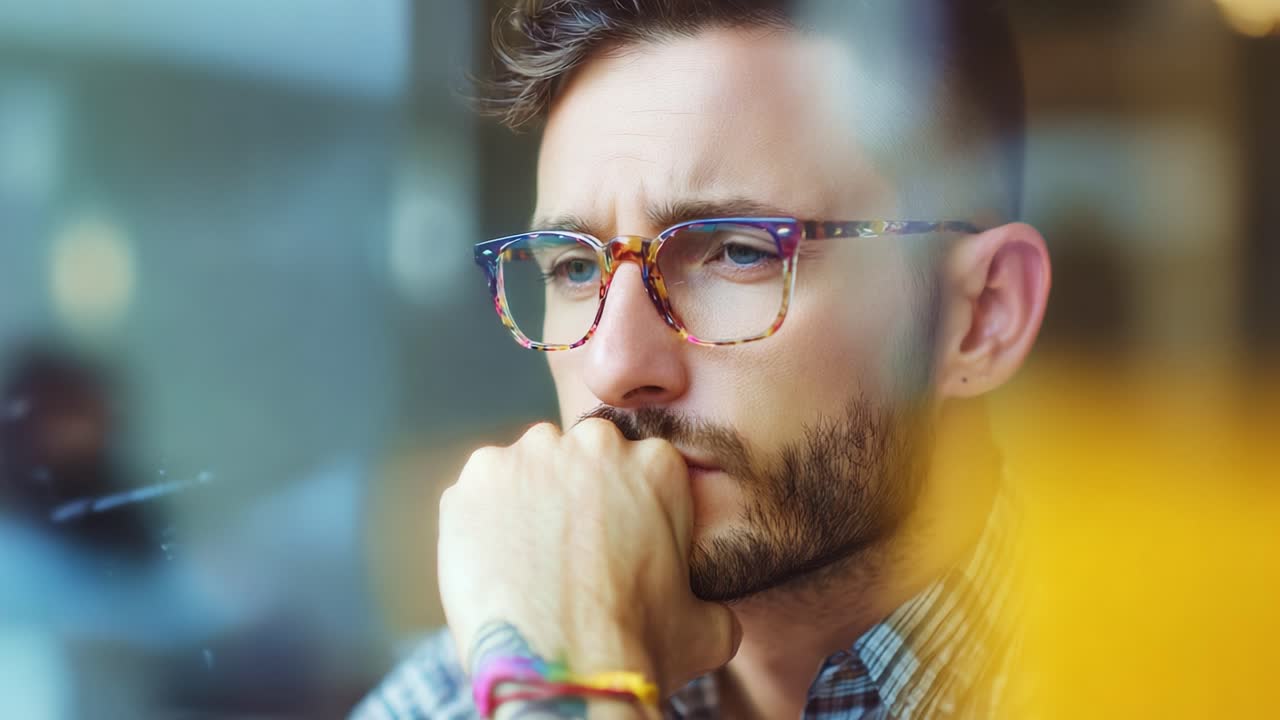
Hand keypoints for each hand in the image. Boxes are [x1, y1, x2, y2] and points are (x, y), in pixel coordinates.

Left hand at [438, 419, 741, 702]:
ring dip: (526, 503)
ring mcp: (528, 456)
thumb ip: (711, 601)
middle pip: (577, 457)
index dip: (619, 507)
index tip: (610, 543)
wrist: (562, 674)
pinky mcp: (475, 479)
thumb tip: (710, 613)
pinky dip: (481, 522)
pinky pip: (478, 493)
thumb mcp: (705, 626)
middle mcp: (593, 443)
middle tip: (567, 553)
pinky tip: (495, 565)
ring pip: (526, 469)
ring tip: (528, 563)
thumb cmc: (637, 650)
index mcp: (656, 464)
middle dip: (572, 495)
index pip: (630, 466)